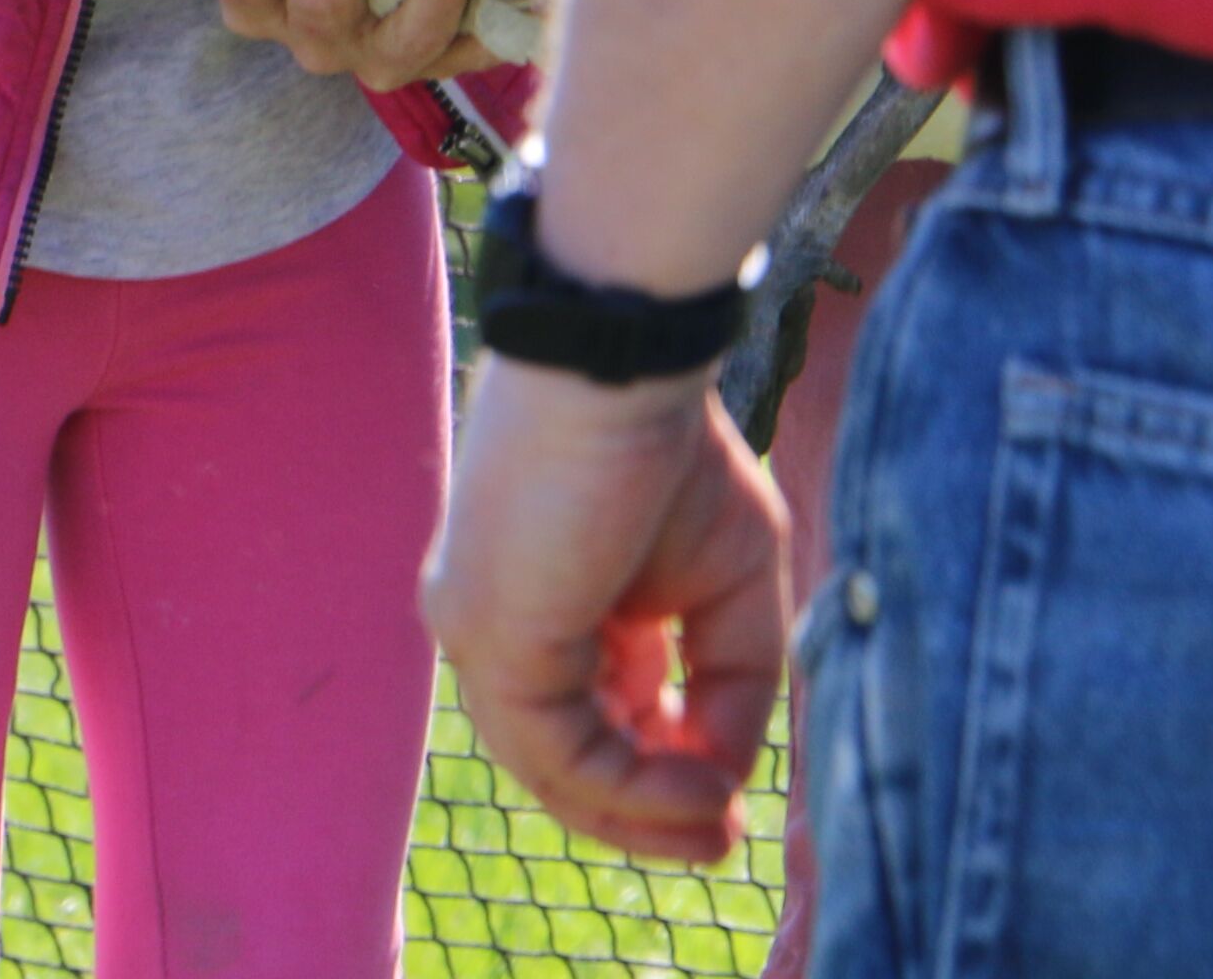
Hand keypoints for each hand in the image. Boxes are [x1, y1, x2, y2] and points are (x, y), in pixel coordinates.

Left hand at [428, 355, 792, 866]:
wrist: (624, 368)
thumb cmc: (673, 451)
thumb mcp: (729, 584)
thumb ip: (730, 684)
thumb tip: (726, 780)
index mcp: (546, 610)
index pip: (587, 726)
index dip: (657, 779)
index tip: (727, 811)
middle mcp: (496, 630)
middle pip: (562, 763)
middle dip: (644, 817)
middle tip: (719, 845)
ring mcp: (482, 637)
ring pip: (555, 769)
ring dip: (643, 813)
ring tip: (717, 827)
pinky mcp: (490, 639)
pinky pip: (559, 751)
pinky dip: (634, 785)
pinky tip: (704, 789)